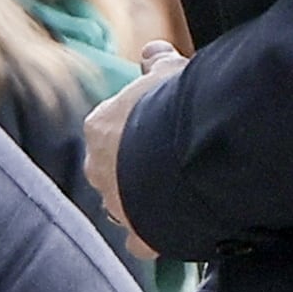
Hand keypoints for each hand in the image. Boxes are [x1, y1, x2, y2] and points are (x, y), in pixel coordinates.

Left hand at [84, 46, 181, 259]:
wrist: (193, 154)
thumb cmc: (181, 105)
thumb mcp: (172, 73)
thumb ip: (158, 63)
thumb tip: (151, 50)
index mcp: (100, 127)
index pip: (110, 129)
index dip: (136, 128)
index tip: (159, 127)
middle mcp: (99, 168)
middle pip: (113, 168)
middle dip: (134, 166)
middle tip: (169, 160)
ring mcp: (117, 205)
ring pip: (123, 204)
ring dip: (143, 200)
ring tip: (177, 191)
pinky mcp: (140, 235)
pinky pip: (141, 242)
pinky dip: (155, 237)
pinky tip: (175, 229)